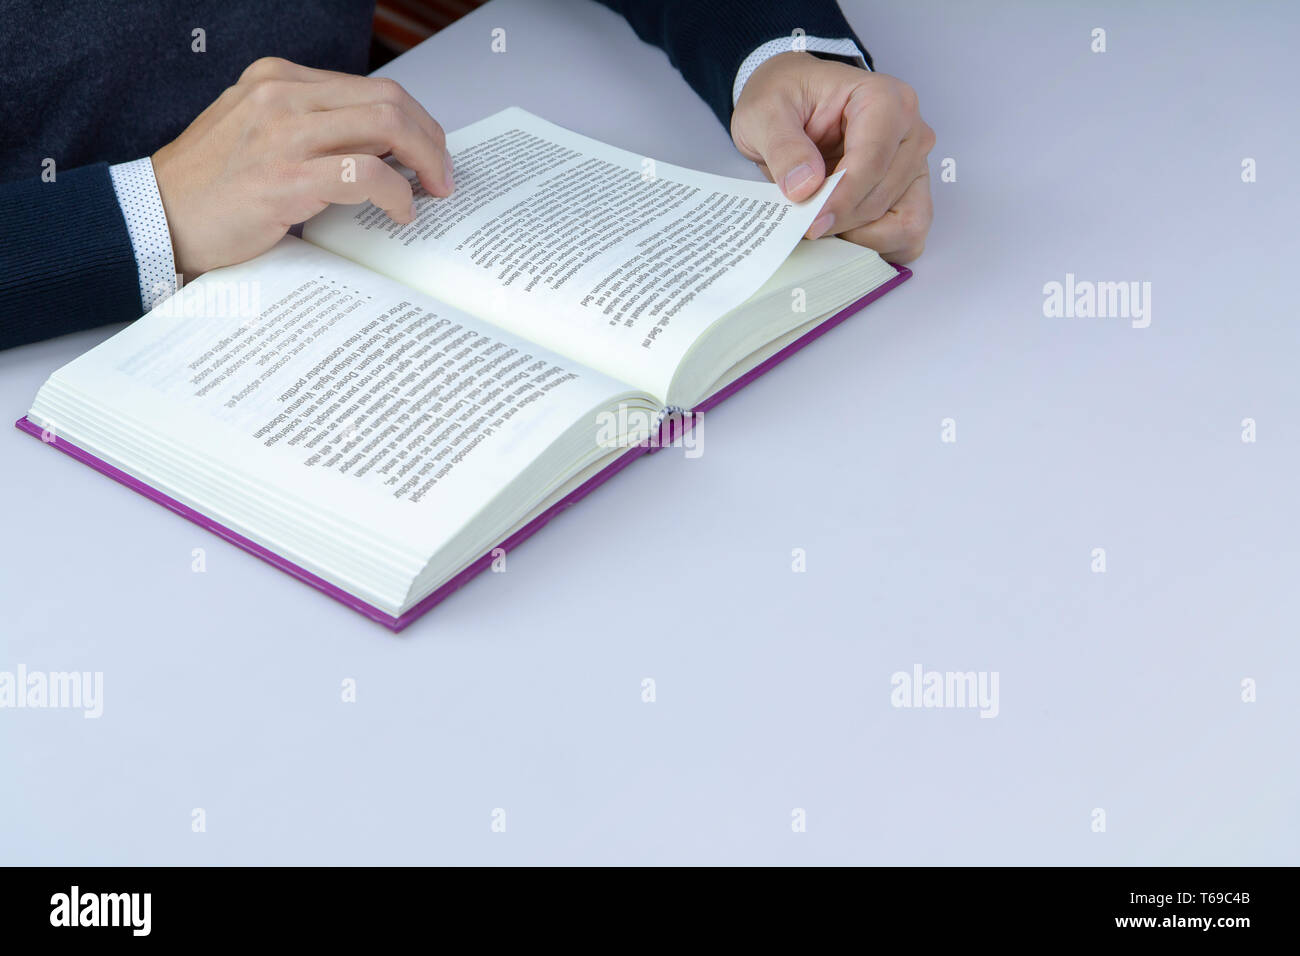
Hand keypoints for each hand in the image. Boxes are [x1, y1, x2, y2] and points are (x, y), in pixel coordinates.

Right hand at [151, 57, 453, 278]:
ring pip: (386, 127)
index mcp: (278, 79)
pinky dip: (396, 193)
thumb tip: (383, 148)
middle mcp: (281, 95)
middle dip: (430, 139)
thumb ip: (312, 130)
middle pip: (388, 100)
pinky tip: (400, 213)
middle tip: (443, 176)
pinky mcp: (285, 177)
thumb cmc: (210, 190)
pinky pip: (366, 174)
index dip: (415, 122)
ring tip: (431, 193)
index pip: (371, 88)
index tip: (431, 153)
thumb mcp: (259, 136)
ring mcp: (282, 133)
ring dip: (424, 162)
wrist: (155, 220)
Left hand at [731, 52, 933, 262]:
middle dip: (842, 220)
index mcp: (884, 99)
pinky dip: (876, 245)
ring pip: (903, 224)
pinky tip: (841, 234)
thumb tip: (805, 187)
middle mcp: (911, 131)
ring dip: (859, 237)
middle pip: (883, 197)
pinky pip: (907, 236)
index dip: (840, 200)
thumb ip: (783, 147)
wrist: (792, 100)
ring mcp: (915, 164)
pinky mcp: (910, 191)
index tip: (810, 223)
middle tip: (803, 223)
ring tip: (820, 224)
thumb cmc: (785, 98)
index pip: (871, 162)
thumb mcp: (764, 113)